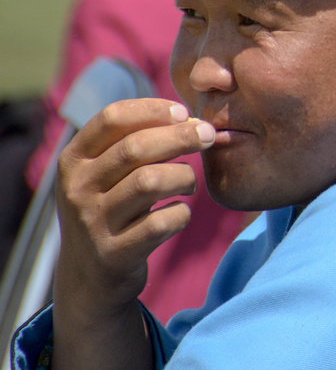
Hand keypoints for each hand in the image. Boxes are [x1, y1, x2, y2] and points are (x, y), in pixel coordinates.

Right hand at [51, 99, 212, 369]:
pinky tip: (180, 212)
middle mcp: (77, 189)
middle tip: (209, 134)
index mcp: (73, 161)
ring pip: (150, 182)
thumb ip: (135, 142)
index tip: (184, 112)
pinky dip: (182, 213)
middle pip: (136, 148)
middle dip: (182, 136)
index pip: (111, 118)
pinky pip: (161, 222)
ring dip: (184, 176)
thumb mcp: (106, 173)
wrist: (90, 278)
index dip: (153, 108)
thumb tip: (191, 118)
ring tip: (189, 182)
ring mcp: (93, 223)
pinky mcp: (114, 254)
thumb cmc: (112, 208)